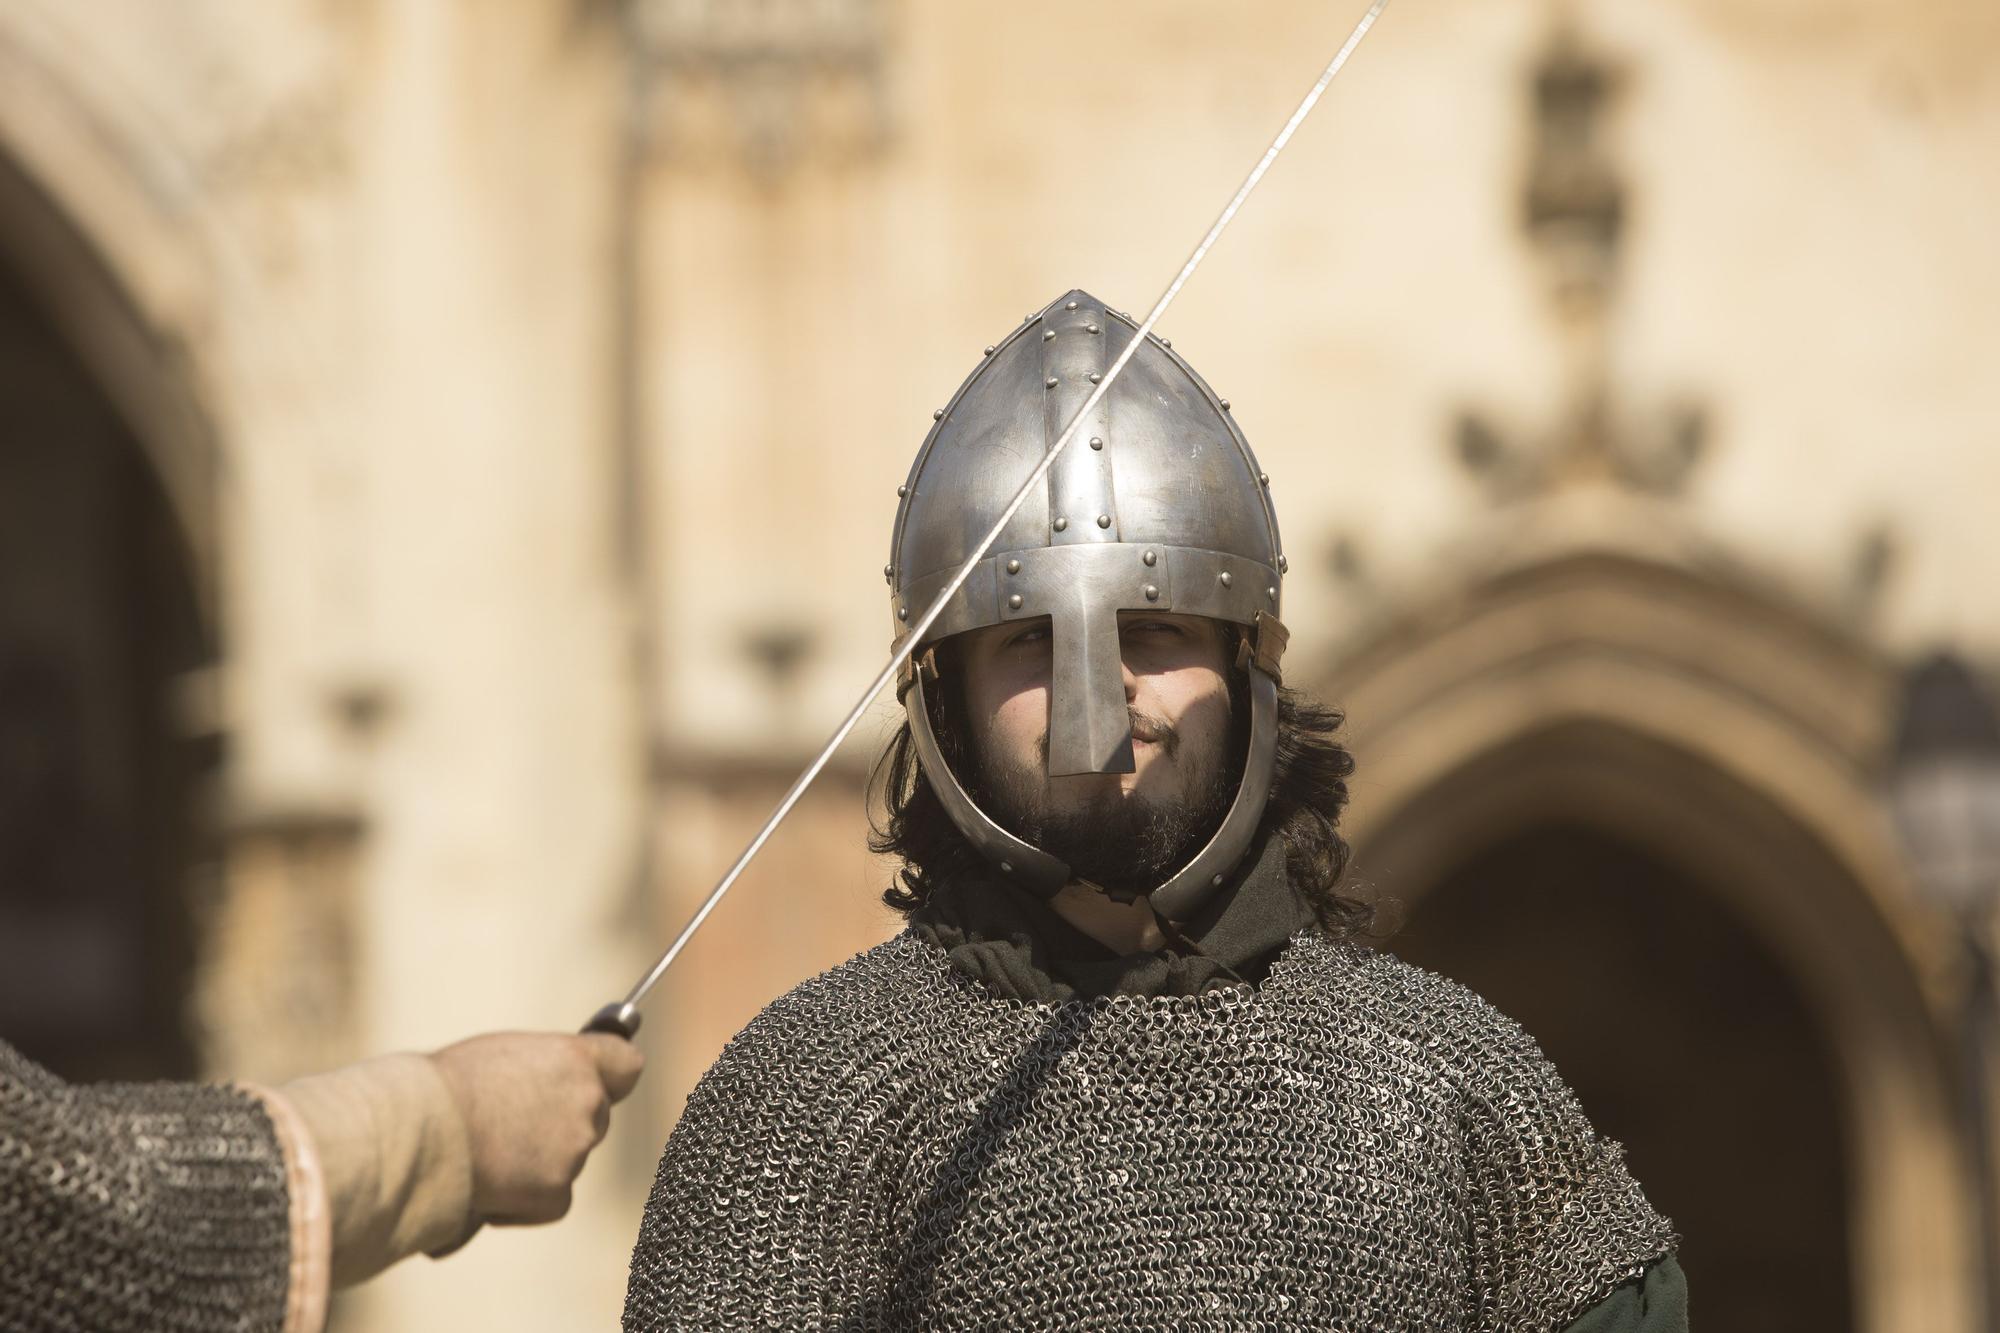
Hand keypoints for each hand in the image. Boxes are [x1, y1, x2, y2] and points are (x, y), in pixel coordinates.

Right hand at [428, 1032, 644, 1225]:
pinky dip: (526, 1201)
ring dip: (541, 1161)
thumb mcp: (505, 1055)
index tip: (601, 1082)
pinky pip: (554, 1201)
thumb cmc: (448, 1086)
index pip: (627, 1065)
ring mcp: (575, 1151)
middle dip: (564, 1122)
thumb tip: (551, 1083)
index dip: (612, 1075)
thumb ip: (544, 1069)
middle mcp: (587, 1103)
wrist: (421, 1130)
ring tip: (489, 1152)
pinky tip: (491, 1186)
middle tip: (516, 1126)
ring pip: (570, 1158)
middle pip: (595, 1116)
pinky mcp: (556, 1194)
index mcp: (576, 1059)